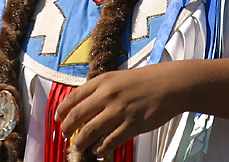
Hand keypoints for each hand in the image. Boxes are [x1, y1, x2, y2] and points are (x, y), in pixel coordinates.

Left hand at [56, 64, 183, 157]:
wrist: (170, 84)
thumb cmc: (146, 80)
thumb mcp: (118, 77)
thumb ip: (102, 89)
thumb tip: (85, 105)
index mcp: (103, 81)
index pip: (74, 97)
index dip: (62, 110)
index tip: (57, 118)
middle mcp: (108, 95)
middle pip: (77, 116)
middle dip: (66, 128)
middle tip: (63, 134)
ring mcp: (119, 111)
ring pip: (89, 131)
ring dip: (80, 142)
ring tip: (78, 146)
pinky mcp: (132, 125)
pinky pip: (110, 141)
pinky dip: (101, 148)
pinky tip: (99, 150)